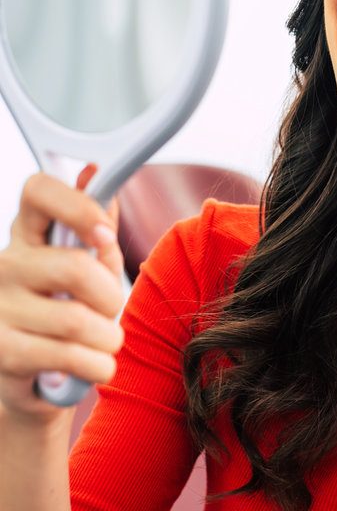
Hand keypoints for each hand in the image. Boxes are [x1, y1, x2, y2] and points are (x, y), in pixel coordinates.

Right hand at [0, 166, 124, 422]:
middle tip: (111, 309)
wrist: (34, 379)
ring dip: (108, 338)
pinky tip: (97, 366)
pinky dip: (97, 364)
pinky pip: (67, 355)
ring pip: (76, 320)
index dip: (78, 205)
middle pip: (74, 267)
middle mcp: (5, 264)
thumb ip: (96, 229)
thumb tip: (93, 172)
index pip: (38, 190)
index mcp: (28, 235)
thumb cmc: (68, 313)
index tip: (104, 234)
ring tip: (107, 343)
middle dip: (110, 296)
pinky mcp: (0, 350)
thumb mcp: (87, 268)